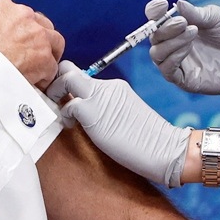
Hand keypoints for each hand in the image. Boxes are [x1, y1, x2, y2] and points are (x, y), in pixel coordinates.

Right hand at [0, 0, 63, 88]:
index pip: (11, 12)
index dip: (9, 27)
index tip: (2, 41)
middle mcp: (21, 15)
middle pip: (35, 23)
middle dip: (30, 37)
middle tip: (20, 54)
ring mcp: (36, 35)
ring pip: (51, 40)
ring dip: (45, 52)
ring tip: (33, 66)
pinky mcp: (44, 57)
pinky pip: (52, 66)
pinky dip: (45, 75)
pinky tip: (33, 83)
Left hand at [47, 61, 190, 187]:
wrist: (166, 149)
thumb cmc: (147, 141)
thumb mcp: (125, 116)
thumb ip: (107, 109)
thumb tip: (88, 115)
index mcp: (115, 87)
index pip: (83, 75)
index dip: (70, 82)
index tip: (65, 96)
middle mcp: (107, 86)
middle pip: (70, 70)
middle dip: (56, 81)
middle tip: (54, 100)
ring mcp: (99, 97)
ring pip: (65, 80)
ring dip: (55, 94)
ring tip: (61, 114)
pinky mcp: (92, 112)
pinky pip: (68, 106)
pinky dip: (64, 115)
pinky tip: (71, 126)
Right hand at [145, 0, 219, 97]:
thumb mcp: (215, 18)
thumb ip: (195, 13)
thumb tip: (177, 4)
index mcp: (177, 27)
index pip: (155, 19)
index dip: (154, 11)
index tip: (162, 5)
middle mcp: (172, 44)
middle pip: (154, 36)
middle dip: (165, 27)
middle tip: (184, 22)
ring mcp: (176, 62)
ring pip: (157, 53)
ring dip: (171, 41)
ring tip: (192, 32)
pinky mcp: (183, 79)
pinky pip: (167, 69)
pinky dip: (173, 56)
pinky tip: (188, 47)